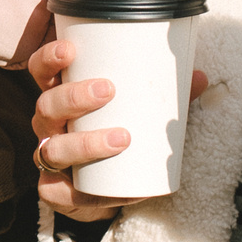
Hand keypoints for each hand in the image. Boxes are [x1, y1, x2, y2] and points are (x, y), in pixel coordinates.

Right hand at [27, 37, 207, 222]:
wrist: (107, 188)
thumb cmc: (120, 134)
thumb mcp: (140, 112)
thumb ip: (166, 97)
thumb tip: (199, 77)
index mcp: (63, 96)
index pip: (42, 71)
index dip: (49, 58)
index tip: (70, 49)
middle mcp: (50, 125)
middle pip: (46, 105)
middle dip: (73, 96)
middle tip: (108, 90)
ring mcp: (48, 158)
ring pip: (51, 149)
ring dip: (84, 142)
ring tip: (121, 138)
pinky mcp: (54, 191)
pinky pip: (58, 192)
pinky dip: (80, 191)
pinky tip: (101, 189)